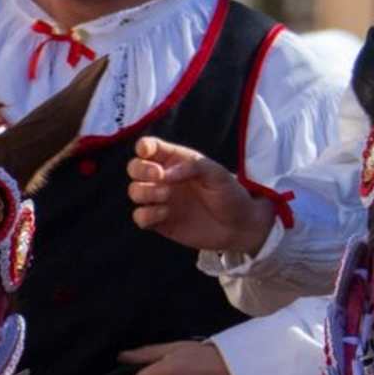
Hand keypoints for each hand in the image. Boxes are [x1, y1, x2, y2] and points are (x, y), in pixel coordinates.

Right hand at [126, 137, 276, 255]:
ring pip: (134, 192)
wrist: (239, 227)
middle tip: (158, 175)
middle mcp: (164, 179)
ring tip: (167, 195)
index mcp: (176, 161)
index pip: (150, 148)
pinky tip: (166, 213)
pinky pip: (139, 217)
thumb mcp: (217, 174)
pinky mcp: (160, 222)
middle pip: (134, 168)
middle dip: (141, 170)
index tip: (147, 152)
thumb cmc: (230, 194)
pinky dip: (146, 214)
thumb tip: (164, 174)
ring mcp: (160, 201)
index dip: (143, 147)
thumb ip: (192, 167)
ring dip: (145, 192)